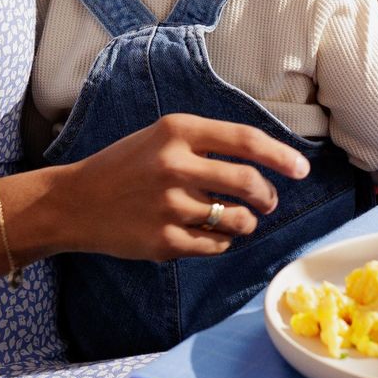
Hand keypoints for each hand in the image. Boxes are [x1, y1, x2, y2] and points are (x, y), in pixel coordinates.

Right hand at [47, 113, 308, 260]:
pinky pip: (215, 245)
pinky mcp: (163, 241)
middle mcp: (174, 165)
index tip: (301, 169)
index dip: (281, 156)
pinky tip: (208, 234)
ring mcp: (168, 206)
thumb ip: (207, 145)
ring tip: (239, 219)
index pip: (245, 140)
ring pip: (236, 219)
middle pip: (248, 182)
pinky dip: (222, 242)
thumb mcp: (161, 138)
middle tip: (269, 201)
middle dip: (268, 195)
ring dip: (246, 222)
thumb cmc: (126, 166)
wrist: (75, 202)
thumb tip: (266, 163)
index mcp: (176, 131)